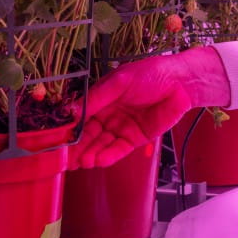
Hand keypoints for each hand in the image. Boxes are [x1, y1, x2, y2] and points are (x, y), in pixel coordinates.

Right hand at [72, 45, 230, 168]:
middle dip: (78, 147)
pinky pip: (118, 150)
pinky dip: (108, 156)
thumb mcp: (119, 82)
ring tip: (82, 163)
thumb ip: (96, 98)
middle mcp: (108, 115)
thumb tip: (69, 111)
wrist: (180, 83)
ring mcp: (121, 128)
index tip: (57, 140)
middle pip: (89, 134)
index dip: (70, 129)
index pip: (81, 117)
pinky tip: (98, 161)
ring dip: (91, 154)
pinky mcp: (135, 139)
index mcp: (101, 99)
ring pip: (101, 144)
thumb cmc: (150, 74)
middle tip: (66, 159)